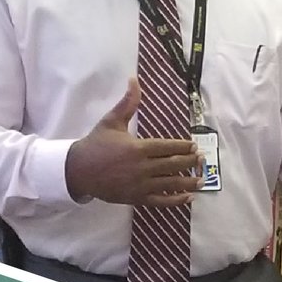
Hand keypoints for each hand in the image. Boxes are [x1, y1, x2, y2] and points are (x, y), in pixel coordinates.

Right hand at [65, 78, 200, 205]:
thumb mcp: (111, 120)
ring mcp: (140, 185)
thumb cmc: (96, 144)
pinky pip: (160, 201)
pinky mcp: (136, 198)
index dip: (183, 147)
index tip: (194, 146)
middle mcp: (142, 167)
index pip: (168, 147)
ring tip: (201, 180)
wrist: (79, 170)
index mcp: (138, 148)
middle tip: (202, 160)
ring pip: (170, 184)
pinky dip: (176, 200)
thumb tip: (134, 80)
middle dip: (190, 163)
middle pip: (173, 165)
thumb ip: (127, 103)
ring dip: (188, 182)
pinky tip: (188, 197)